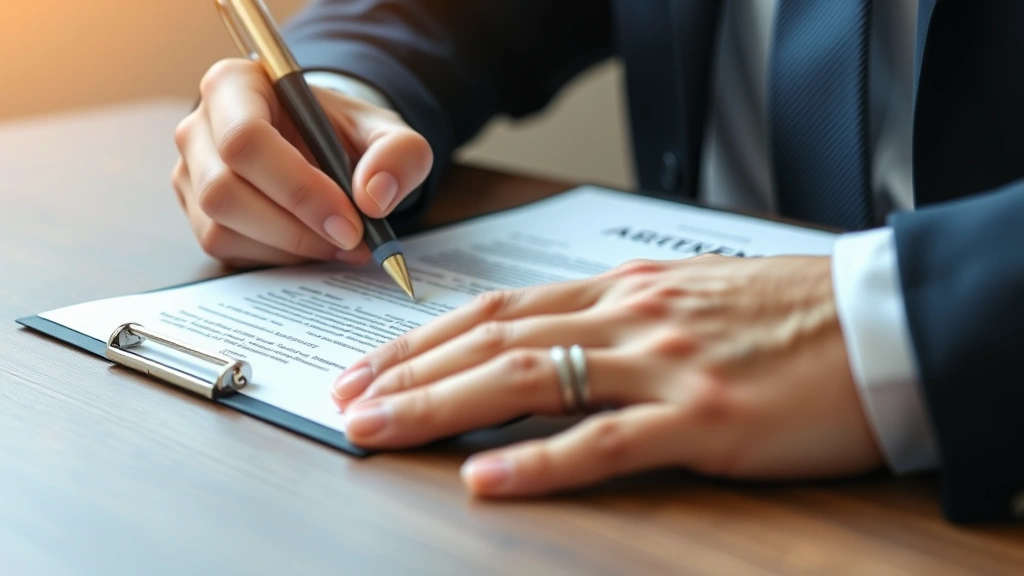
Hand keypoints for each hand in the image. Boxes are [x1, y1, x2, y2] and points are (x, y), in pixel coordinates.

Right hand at [172, 59, 432, 266]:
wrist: (324, 146)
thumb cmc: (344, 132)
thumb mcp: (387, 132)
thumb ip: (398, 154)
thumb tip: (374, 196)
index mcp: (234, 85)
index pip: (246, 139)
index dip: (298, 189)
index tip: (350, 221)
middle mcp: (199, 127)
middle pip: (224, 190)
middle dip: (295, 227)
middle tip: (352, 240)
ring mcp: (191, 174)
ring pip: (221, 227)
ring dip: (289, 247)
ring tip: (342, 243)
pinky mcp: (198, 213)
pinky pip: (226, 249)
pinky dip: (277, 256)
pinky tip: (315, 245)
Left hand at [333, 255, 881, 496]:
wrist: (883, 320)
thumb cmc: (790, 311)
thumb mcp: (691, 297)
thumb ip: (623, 317)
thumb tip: (559, 343)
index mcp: (624, 290)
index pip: (501, 310)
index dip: (427, 337)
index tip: (374, 362)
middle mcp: (629, 318)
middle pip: (494, 340)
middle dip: (409, 371)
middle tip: (346, 400)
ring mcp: (662, 366)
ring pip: (528, 379)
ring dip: (442, 406)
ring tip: (379, 429)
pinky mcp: (703, 419)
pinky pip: (603, 441)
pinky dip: (537, 461)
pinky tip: (485, 478)